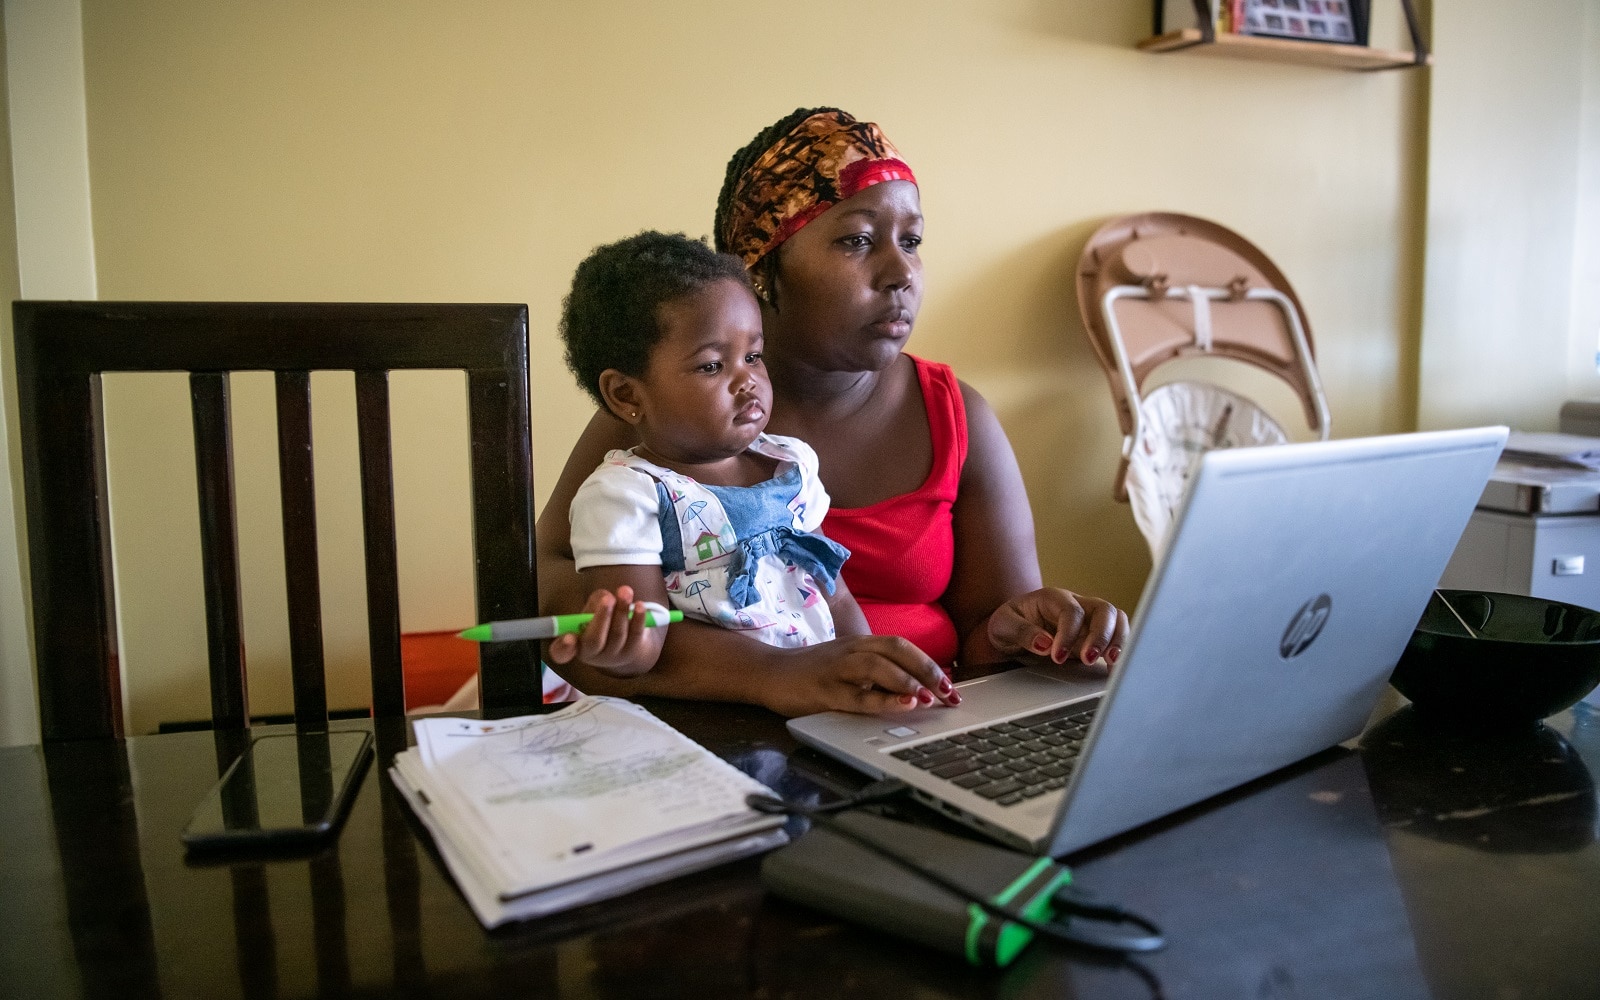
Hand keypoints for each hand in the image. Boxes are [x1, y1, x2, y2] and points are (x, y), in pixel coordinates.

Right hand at [549, 585, 663, 677]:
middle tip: (608, 598)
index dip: (563, 648)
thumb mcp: (592, 609)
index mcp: (573, 644)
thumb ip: (595, 602)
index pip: (561, 653)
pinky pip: (635, 635)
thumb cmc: (601, 620)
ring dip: (622, 611)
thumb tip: (606, 599)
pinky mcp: (631, 652)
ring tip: (625, 591)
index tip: (568, 638)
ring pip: (617, 635)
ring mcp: (612, 656)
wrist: (624, 640)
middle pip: (594, 640)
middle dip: (602, 617)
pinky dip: (638, 619)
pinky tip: (640, 605)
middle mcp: (591, 654)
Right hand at [760, 636, 960, 717]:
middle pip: (897, 650)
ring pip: (877, 666)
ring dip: (906, 681)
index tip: (951, 687)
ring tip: (928, 698)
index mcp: (861, 643)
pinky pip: (856, 695)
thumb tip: (916, 689)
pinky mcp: (823, 690)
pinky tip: (901, 706)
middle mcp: (851, 650)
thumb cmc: (812, 672)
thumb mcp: (848, 666)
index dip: (929, 664)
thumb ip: (876, 672)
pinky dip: (882, 700)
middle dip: (927, 670)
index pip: (902, 646)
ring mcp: (836, 669)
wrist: (767, 672)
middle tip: (950, 693)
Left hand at [985, 588, 1128, 669]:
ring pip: (1116, 620)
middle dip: (1100, 636)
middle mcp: (1076, 604)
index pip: (1071, 611)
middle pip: (1103, 610)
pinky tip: (1114, 668)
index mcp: (1053, 598)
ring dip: (1117, 641)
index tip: (1057, 657)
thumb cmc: (1008, 623)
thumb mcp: (1003, 625)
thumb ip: (1022, 632)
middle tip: (1088, 660)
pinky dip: (1120, 651)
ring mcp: (1088, 619)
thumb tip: (1045, 644)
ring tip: (1110, 662)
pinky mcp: (1093, 636)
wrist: (1010, 631)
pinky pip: (1116, 637)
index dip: (1068, 634)